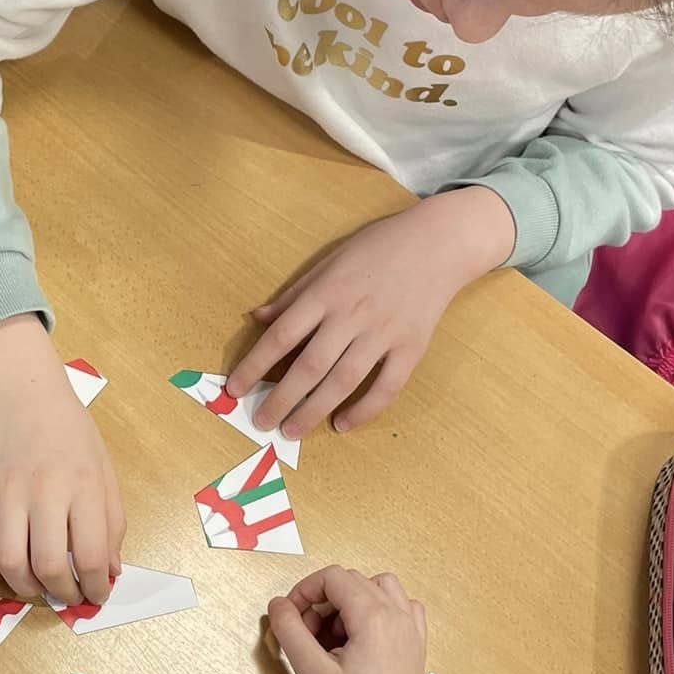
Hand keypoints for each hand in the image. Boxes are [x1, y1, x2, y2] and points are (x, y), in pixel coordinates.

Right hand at [0, 316, 124, 606]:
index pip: (92, 556)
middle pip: (50, 565)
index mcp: (85, 485)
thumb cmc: (70, 432)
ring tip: (36, 592)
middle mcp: (45, 490)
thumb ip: (111, 523)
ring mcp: (4, 491)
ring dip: (24, 590)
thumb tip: (110, 573)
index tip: (96, 596)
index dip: (95, 588)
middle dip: (62, 595)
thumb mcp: (105, 470)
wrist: (23, 391)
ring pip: (8, 561)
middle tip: (67, 598)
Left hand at [227, 188, 513, 436]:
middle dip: (281, 399)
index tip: (235, 389)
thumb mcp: (329, 261)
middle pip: (309, 366)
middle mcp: (352, 315)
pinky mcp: (412, 347)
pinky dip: (364, 410)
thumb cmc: (378, 248)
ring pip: (343, 381)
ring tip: (291, 431)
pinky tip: (342, 424)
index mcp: (326, 293)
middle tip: (262, 422)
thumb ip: (294, 295)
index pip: (281, 336)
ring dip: (313, 411)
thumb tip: (257, 318)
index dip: (254, 365)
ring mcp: (384, 333)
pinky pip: (387, 387)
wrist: (438, 242)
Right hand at [267, 565, 431, 673]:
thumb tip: (279, 606)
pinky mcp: (415, 642)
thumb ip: (290, 632)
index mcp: (373, 617)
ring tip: (335, 634)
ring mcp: (410, 627)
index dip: (304, 590)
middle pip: (352, 581)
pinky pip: (399, 605)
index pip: (332, 577)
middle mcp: (397, 615)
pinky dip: (378, 609)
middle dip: (322, 600)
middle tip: (308, 633)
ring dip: (350, 601)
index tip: (291, 614)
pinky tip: (362, 635)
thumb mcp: (312, 673)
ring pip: (378, 587)